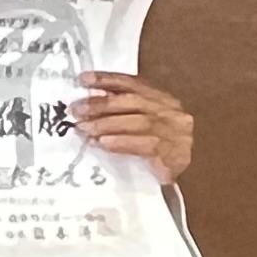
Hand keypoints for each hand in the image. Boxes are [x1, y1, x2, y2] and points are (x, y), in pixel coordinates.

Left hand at [75, 73, 194, 185]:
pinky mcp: (174, 156)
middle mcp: (170, 113)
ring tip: (84, 128)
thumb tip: (86, 104)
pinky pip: (146, 145)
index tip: (83, 79)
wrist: (180, 177)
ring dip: (106, 125)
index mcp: (162, 100)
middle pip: (134, 102)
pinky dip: (121, 142)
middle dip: (101, 104)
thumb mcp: (141, 125)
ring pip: (138, 122)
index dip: (107, 79)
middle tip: (77, 110)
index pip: (133, 84)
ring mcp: (175, 133)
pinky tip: (103, 143)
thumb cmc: (156, 149)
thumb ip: (121, 112)